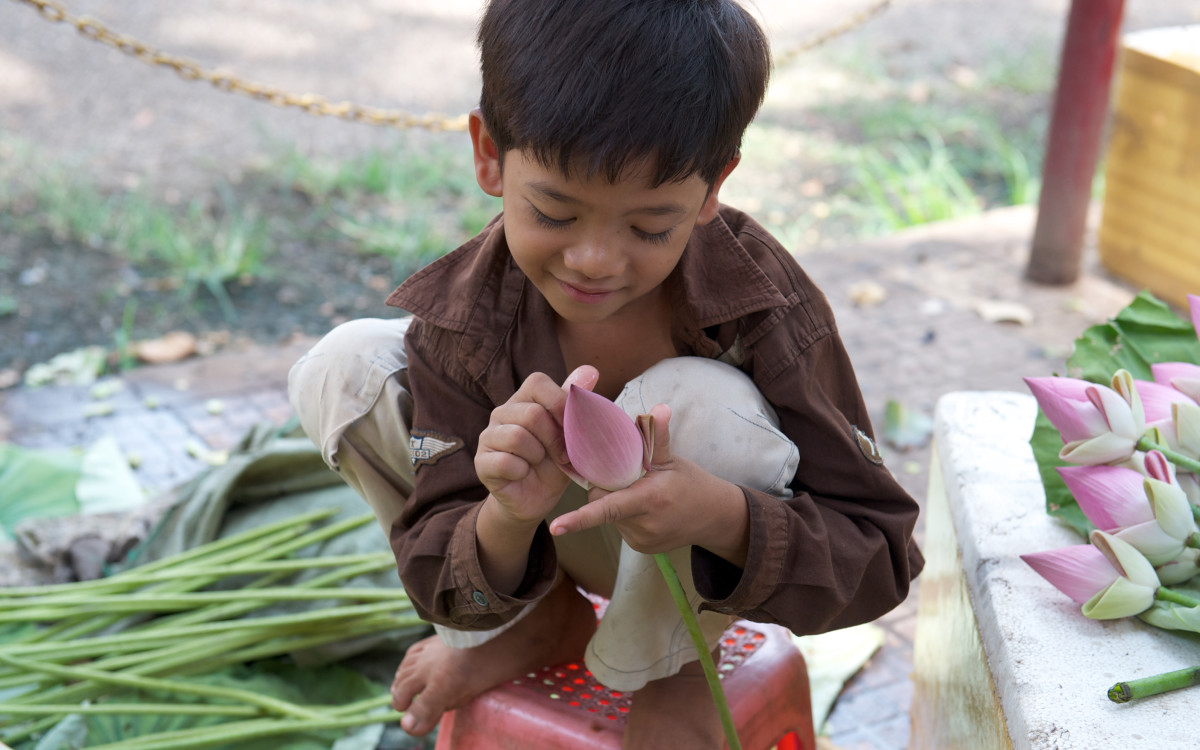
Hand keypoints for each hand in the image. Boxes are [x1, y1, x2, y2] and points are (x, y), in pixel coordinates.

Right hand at [474, 365, 598, 525]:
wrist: (535, 499)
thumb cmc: (554, 462)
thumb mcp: (570, 433)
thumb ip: (575, 402)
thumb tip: (590, 369)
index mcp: (524, 400)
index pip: (537, 382)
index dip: (559, 402)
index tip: (573, 427)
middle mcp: (502, 413)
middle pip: (532, 413)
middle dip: (555, 439)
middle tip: (563, 456)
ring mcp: (488, 436)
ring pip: (517, 437)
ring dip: (538, 456)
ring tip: (540, 464)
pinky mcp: (481, 462)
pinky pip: (505, 462)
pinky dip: (522, 471)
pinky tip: (524, 474)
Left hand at [549, 404, 749, 566]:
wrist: (716, 519)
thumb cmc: (693, 483)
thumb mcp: (675, 460)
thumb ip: (658, 436)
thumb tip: (660, 408)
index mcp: (650, 500)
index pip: (608, 508)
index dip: (579, 518)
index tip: (556, 527)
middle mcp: (644, 525)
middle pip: (601, 502)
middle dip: (605, 486)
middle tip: (626, 473)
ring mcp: (641, 540)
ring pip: (609, 514)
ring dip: (616, 499)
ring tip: (642, 490)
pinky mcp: (640, 547)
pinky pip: (619, 525)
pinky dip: (625, 513)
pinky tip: (645, 507)